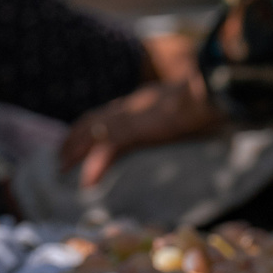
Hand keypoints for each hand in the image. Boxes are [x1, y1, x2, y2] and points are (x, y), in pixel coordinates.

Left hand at [56, 74, 221, 188]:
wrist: (212, 90)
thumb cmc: (209, 98)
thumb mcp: (190, 107)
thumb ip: (185, 113)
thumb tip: (202, 120)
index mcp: (143, 101)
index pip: (110, 112)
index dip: (93, 125)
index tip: (79, 136)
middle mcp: (132, 105)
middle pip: (94, 121)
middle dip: (75, 138)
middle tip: (61, 156)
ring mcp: (132, 116)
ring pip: (94, 133)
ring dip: (76, 150)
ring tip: (62, 168)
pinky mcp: (136, 128)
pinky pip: (109, 149)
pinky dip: (96, 165)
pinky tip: (87, 182)